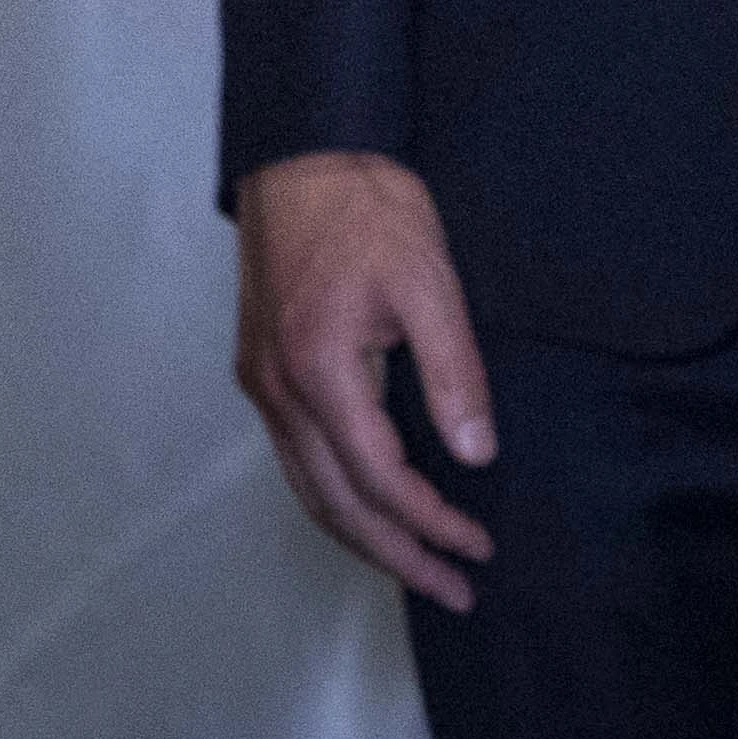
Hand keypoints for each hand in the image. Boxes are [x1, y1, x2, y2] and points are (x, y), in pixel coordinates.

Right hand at [235, 151, 498, 611]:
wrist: (302, 149)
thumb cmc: (365, 206)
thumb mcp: (429, 283)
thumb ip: (453, 374)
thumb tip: (475, 454)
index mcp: (319, 370)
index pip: (379, 480)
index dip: (431, 524)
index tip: (478, 547)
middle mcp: (277, 387)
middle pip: (334, 504)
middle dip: (396, 556)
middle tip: (454, 589)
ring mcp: (260, 379)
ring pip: (306, 487)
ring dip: (362, 536)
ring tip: (415, 566)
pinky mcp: (259, 366)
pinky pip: (294, 457)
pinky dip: (333, 496)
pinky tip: (368, 504)